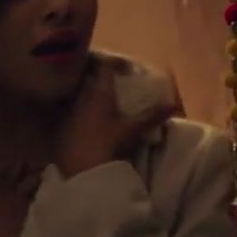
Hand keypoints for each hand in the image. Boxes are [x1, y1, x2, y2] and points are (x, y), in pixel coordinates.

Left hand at [57, 64, 178, 176]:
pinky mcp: (64, 130)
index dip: (115, 64)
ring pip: (82, 98)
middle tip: (119, 87)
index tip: (126, 69)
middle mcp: (82, 99)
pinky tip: (94, 126)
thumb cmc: (108, 144)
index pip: (105, 68)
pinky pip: (75, 115)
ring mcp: (71, 114)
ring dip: (94, 99)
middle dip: (104, 82)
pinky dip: (85, 116)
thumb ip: (151, 115)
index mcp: (99, 93)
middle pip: (91, 81)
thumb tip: (173, 105)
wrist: (82, 172)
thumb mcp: (132, 129)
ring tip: (108, 106)